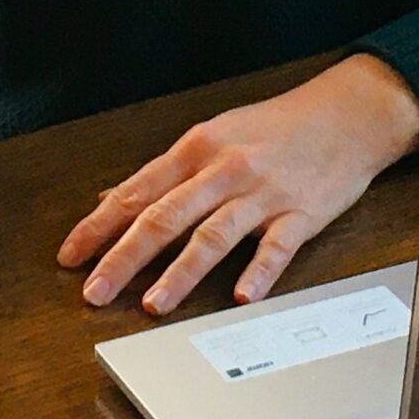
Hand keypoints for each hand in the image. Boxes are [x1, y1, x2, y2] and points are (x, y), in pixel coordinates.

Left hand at [57, 53, 418, 315]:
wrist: (347, 113)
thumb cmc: (278, 126)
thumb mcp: (215, 135)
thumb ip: (165, 172)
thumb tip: (113, 196)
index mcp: (198, 148)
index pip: (137, 191)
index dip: (100, 226)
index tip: (71, 256)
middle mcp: (225, 169)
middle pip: (165, 216)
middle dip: (125, 257)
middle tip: (96, 292)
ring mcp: (263, 193)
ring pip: (213, 234)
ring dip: (181, 273)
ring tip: (154, 305)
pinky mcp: (301, 213)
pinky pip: (276, 246)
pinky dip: (258, 272)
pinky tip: (242, 296)